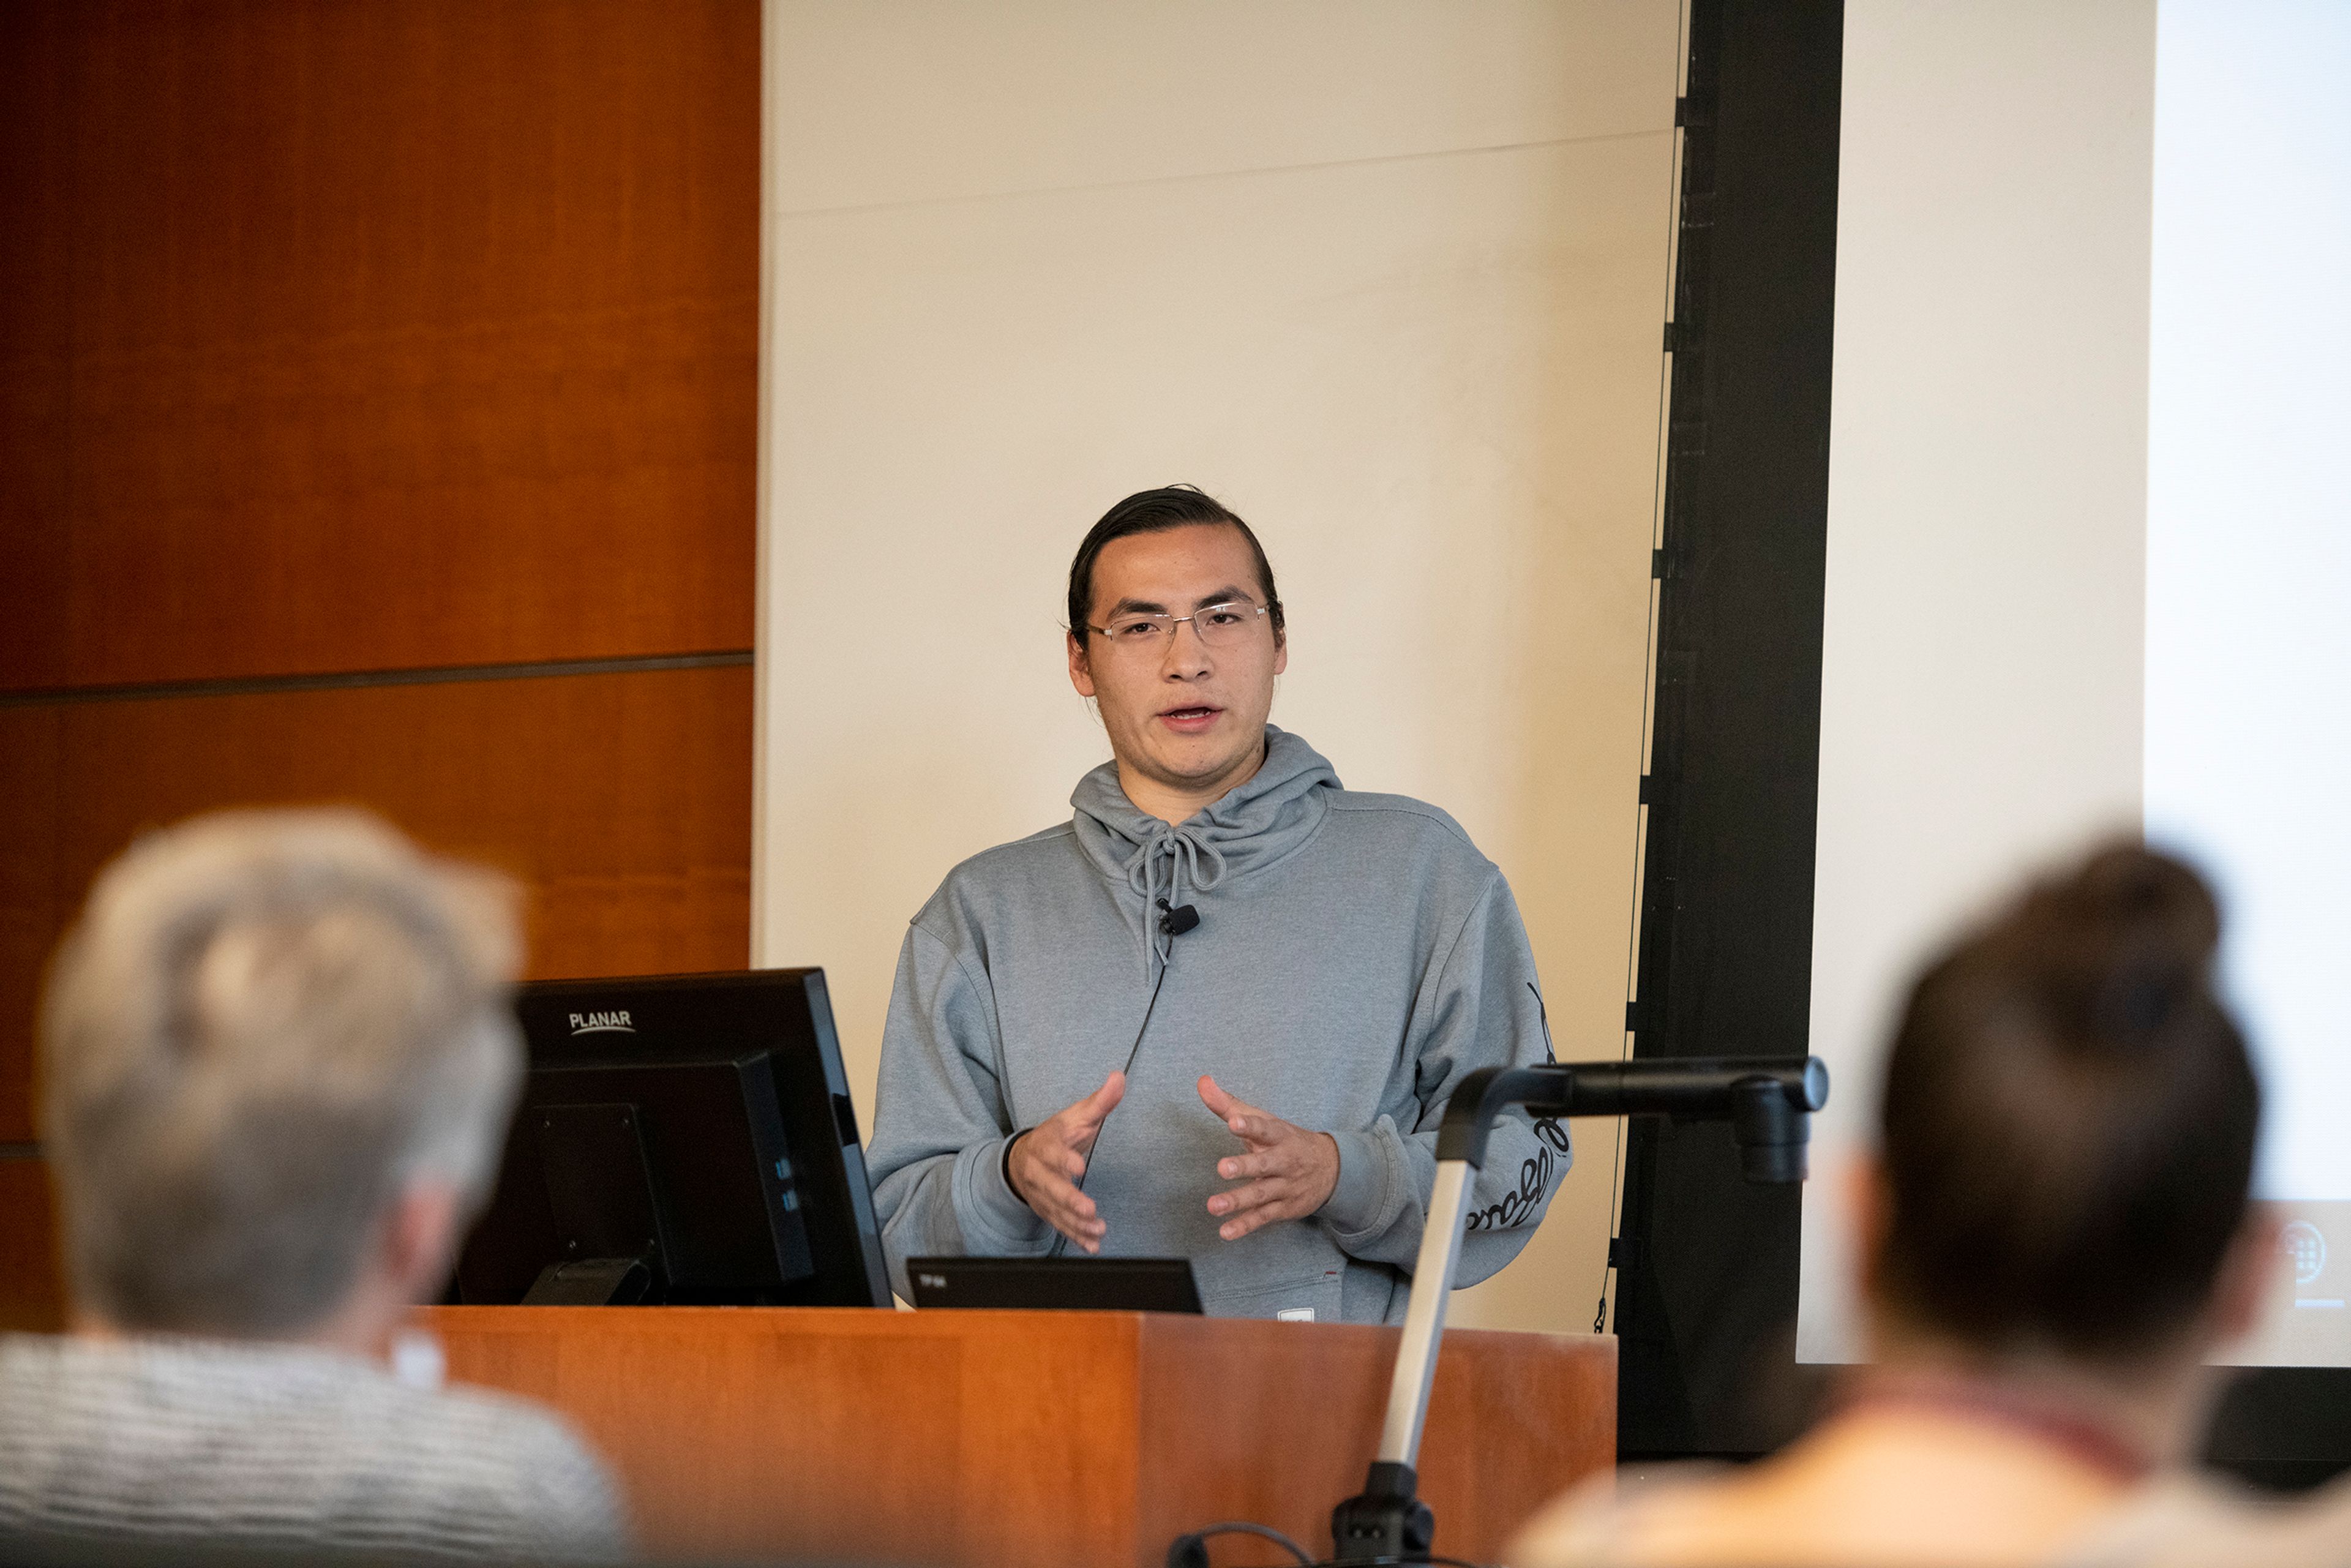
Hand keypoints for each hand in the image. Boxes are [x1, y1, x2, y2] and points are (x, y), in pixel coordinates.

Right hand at [1007, 1072, 1123, 1253]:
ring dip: (1076, 1223)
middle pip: (1051, 1187)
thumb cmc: (1057, 1135)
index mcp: (1045, 1144)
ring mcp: (1042, 1195)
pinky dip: (1075, 1238)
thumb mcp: (1076, 1115)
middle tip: (1089, 1209)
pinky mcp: (1048, 1211)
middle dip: (1069, 1200)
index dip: (1064, 1160)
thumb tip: (1119, 1078)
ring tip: (1097, 1229)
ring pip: (1056, 1211)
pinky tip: (1092, 1246)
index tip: (1080, 1167)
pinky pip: (1060, 1226)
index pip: (1052, 1152)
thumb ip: (1099, 1101)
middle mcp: (1039, 1172)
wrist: (1023, 1158)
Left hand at [1198, 1075, 1340, 1241]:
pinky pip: (1262, 1218)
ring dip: (1238, 1200)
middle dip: (1245, 1166)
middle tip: (1222, 1168)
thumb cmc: (1286, 1141)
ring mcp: (1284, 1186)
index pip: (1264, 1128)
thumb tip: (1202, 1082)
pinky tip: (1225, 1231)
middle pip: (1264, 1164)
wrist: (1331, 1169)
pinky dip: (1245, 1226)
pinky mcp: (1283, 1208)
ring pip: (1261, 1194)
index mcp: (1279, 1135)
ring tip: (1214, 1205)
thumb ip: (1229, 1105)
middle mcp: (1284, 1161)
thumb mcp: (1263, 1120)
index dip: (1249, 1125)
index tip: (1234, 1122)